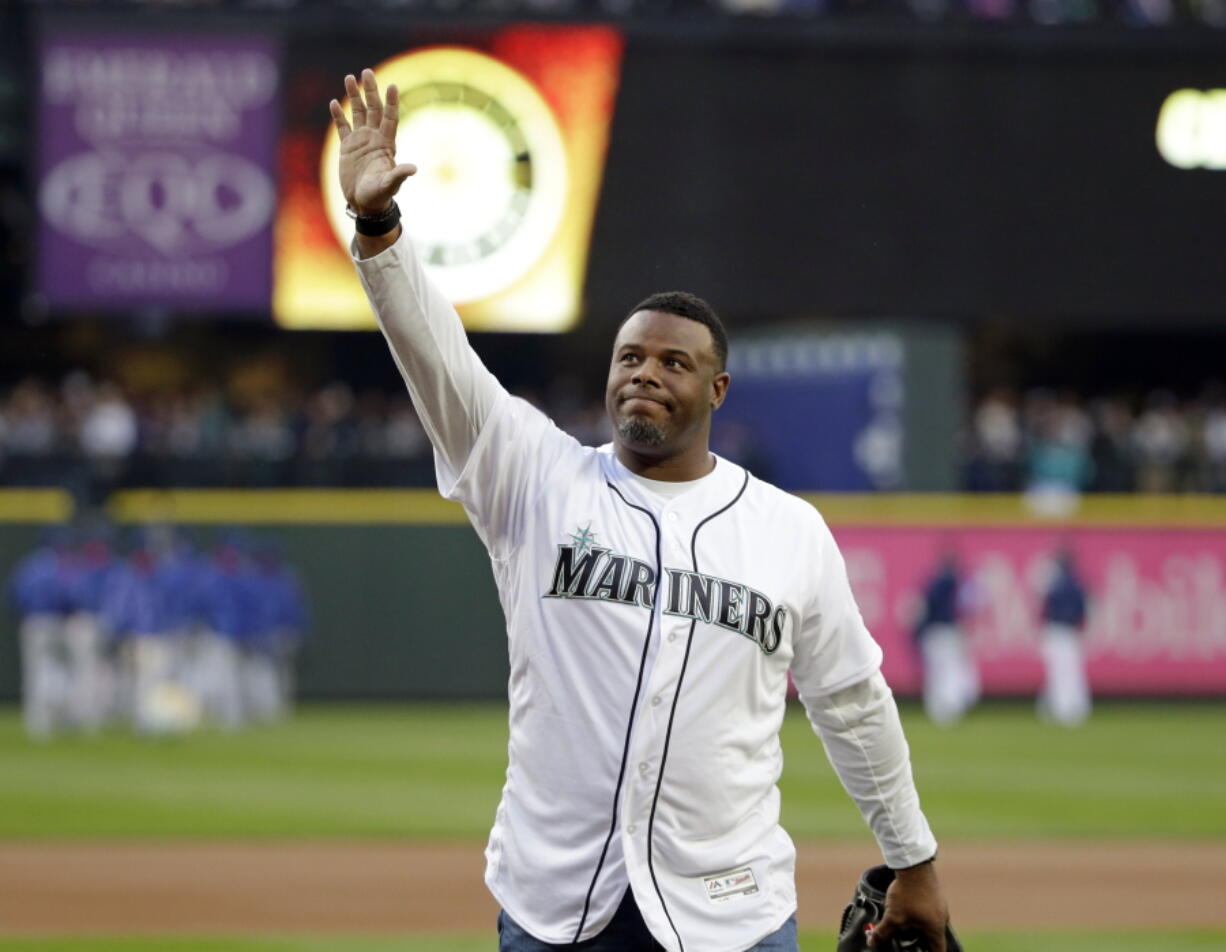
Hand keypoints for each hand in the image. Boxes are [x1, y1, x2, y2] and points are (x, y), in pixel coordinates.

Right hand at [329, 69, 416, 216]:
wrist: (364, 204)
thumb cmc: (379, 196)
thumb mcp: (389, 185)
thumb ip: (399, 175)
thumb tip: (413, 169)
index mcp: (386, 144)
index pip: (390, 118)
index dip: (391, 102)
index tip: (392, 86)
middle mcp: (374, 138)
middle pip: (373, 109)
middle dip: (371, 91)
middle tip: (367, 72)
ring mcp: (360, 141)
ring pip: (357, 113)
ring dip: (354, 96)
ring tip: (349, 78)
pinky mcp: (347, 148)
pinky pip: (343, 127)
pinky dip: (338, 116)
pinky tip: (334, 102)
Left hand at [868, 860, 948, 951]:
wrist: (914, 865)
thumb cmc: (907, 893)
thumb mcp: (893, 915)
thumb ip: (883, 931)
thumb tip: (872, 942)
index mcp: (936, 928)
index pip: (939, 951)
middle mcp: (943, 918)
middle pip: (935, 938)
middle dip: (923, 942)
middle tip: (910, 942)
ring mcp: (941, 905)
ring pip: (931, 923)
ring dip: (920, 926)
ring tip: (906, 926)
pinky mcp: (935, 895)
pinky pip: (929, 911)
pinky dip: (920, 914)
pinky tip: (908, 910)